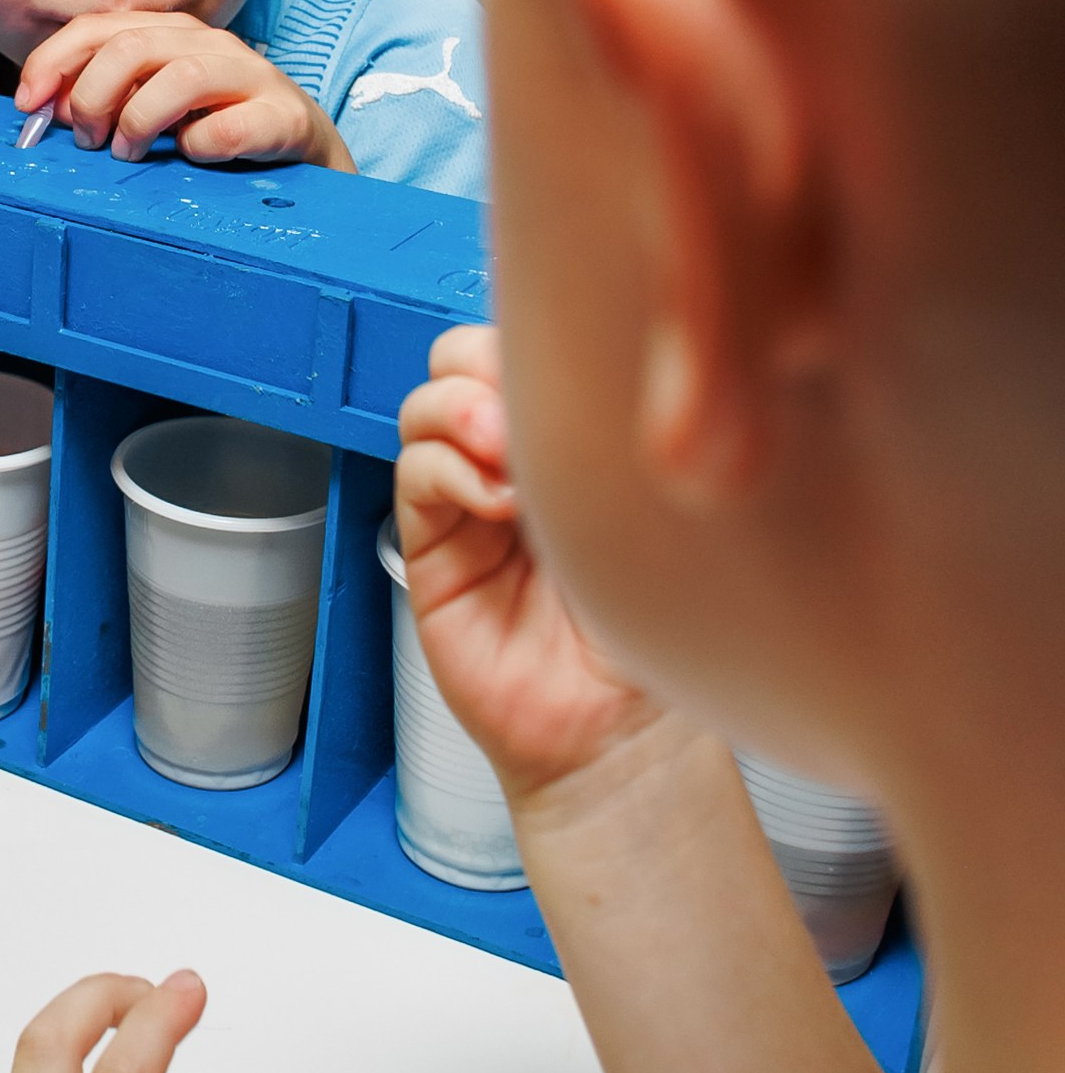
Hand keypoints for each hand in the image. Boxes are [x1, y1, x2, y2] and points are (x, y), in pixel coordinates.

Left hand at [17, 9, 353, 171]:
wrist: (305, 157)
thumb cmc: (218, 130)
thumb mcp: (154, 108)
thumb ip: (105, 99)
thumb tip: (44, 108)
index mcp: (171, 35)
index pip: (98, 28)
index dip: (53, 61)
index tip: (28, 104)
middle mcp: (209, 44)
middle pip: (131, 48)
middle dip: (93, 97)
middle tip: (88, 140)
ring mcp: (250, 76)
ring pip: (179, 77)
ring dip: (138, 120)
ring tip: (128, 152)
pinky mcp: (284, 116)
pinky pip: (228, 129)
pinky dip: (198, 147)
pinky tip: (191, 158)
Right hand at [395, 325, 662, 811]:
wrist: (618, 734)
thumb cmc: (650, 636)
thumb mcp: (660, 522)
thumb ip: (637, 447)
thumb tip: (627, 371)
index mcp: (571, 440)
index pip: (525, 346)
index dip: (532, 338)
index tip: (572, 364)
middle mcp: (513, 459)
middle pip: (461, 357)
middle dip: (483, 364)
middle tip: (524, 412)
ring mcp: (467, 500)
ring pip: (425, 405)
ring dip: (461, 412)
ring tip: (507, 458)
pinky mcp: (432, 548)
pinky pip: (413, 475)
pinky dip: (447, 469)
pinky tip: (495, 502)